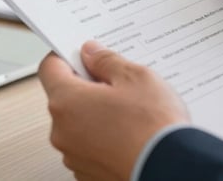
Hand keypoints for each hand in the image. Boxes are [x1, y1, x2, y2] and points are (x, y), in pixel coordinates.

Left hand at [38, 41, 189, 180]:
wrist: (172, 169)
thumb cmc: (154, 127)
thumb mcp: (136, 77)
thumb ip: (107, 61)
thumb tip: (92, 54)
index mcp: (67, 102)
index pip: (50, 68)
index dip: (66, 56)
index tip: (83, 54)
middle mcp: (62, 132)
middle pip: (65, 97)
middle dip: (89, 86)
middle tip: (118, 83)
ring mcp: (74, 156)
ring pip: (79, 123)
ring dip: (97, 113)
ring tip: (131, 112)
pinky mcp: (88, 173)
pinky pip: (90, 146)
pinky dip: (105, 137)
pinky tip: (131, 133)